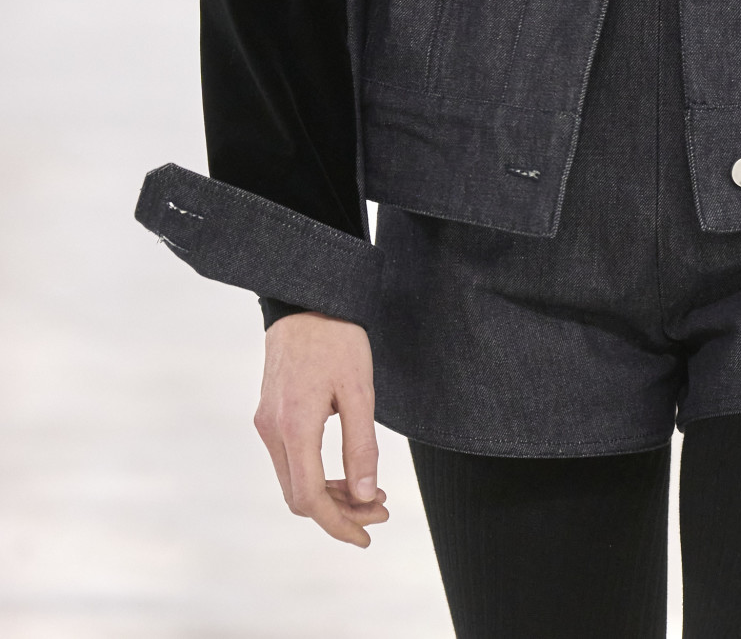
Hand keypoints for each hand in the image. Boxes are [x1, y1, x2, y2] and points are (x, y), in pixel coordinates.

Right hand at [254, 312, 387, 546]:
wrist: (304, 298)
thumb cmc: (337, 338)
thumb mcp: (359, 390)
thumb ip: (361, 445)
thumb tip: (365, 495)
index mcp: (295, 427)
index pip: (311, 498)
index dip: (339, 524)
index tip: (368, 535)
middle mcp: (272, 431)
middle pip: (300, 497)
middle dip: (340, 512)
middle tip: (380, 508)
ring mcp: (267, 423)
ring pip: (293, 480)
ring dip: (330, 494)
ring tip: (370, 491)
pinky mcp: (269, 414)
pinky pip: (290, 460)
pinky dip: (316, 473)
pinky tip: (345, 468)